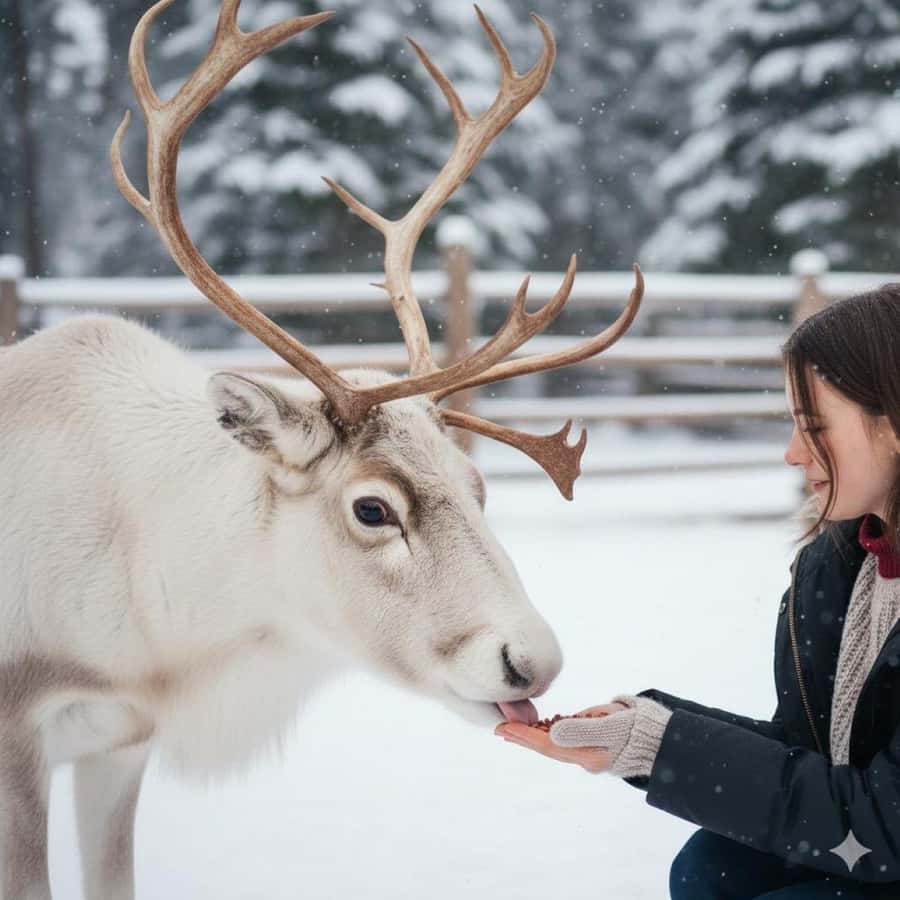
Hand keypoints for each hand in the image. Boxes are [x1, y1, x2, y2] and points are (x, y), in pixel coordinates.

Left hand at [493, 702, 628, 773]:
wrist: (660, 739)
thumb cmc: (636, 730)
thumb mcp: (610, 727)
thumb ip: (581, 730)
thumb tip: (552, 732)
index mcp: (585, 755)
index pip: (547, 746)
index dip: (524, 736)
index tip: (504, 728)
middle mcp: (584, 756)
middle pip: (546, 746)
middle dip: (522, 737)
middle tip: (498, 729)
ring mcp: (589, 750)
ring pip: (554, 742)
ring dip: (532, 735)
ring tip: (512, 728)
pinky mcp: (595, 741)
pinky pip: (566, 738)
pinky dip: (549, 731)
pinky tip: (540, 725)